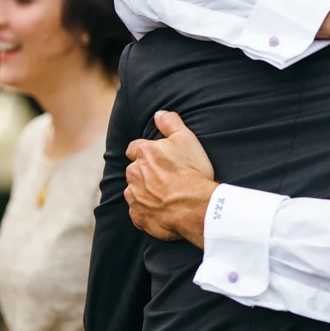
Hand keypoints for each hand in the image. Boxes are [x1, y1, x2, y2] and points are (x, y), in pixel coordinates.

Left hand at [124, 111, 218, 247]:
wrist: (195, 206)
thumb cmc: (192, 171)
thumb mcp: (187, 139)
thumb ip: (170, 123)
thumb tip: (159, 113)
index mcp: (143, 153)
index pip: (135, 148)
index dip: (146, 152)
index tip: (157, 158)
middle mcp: (134, 174)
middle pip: (134, 171)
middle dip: (145, 173)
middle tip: (166, 177)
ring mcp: (134, 197)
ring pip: (135, 191)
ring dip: (145, 192)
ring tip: (166, 195)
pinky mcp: (138, 216)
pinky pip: (139, 212)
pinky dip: (148, 211)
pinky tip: (164, 210)